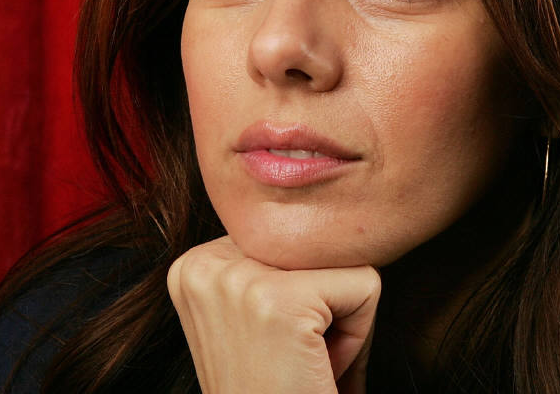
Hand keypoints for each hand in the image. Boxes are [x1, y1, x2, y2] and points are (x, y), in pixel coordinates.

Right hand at [167, 236, 380, 393]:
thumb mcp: (256, 317)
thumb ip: (273, 266)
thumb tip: (321, 190)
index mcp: (193, 264)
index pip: (290, 237)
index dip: (305, 296)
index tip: (278, 348)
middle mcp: (203, 263)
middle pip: (317, 244)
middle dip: (326, 305)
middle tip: (296, 361)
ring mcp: (237, 279)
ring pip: (344, 262)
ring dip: (342, 322)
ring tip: (304, 365)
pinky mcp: (278, 300)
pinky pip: (366, 286)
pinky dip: (359, 337)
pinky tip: (316, 370)